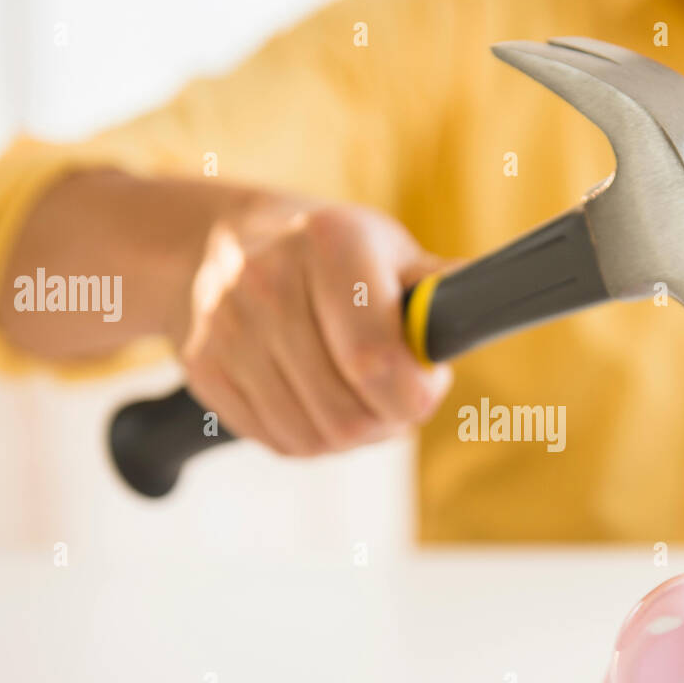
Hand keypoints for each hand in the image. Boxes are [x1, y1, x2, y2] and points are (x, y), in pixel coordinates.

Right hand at [172, 201, 452, 455]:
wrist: (223, 243)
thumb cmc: (330, 253)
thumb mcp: (388, 249)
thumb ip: (436, 289)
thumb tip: (479, 311)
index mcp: (330, 242)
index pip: (375, 360)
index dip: (415, 394)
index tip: (428, 384)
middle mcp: (268, 280)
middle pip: (347, 414)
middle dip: (389, 420)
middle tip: (398, 398)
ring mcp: (228, 328)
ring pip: (315, 437)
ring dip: (353, 434)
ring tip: (361, 398)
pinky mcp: (204, 368)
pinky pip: (280, 441)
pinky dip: (313, 437)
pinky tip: (320, 400)